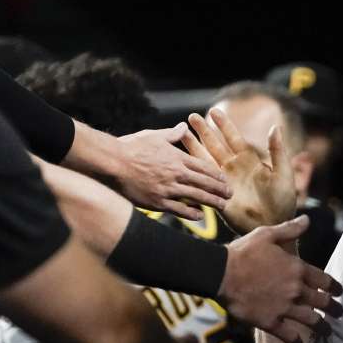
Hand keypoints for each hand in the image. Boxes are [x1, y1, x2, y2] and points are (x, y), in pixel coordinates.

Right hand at [114, 124, 230, 219]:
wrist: (111, 163)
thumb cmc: (131, 147)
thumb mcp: (154, 136)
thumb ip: (172, 134)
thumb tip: (185, 126)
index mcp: (177, 158)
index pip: (204, 167)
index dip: (217, 175)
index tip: (225, 179)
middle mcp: (176, 173)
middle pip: (205, 182)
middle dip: (220, 189)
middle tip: (231, 194)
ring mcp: (167, 189)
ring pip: (196, 197)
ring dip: (212, 202)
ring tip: (223, 206)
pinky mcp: (157, 202)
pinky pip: (179, 209)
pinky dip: (191, 213)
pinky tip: (200, 216)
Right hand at [186, 109, 296, 233]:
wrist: (273, 223)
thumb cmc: (282, 200)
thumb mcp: (283, 173)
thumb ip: (277, 151)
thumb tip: (275, 127)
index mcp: (250, 160)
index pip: (233, 138)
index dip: (224, 125)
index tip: (213, 111)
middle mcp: (234, 168)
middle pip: (215, 145)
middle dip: (203, 131)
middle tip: (191, 117)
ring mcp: (223, 180)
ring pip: (204, 160)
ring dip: (193, 147)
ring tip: (181, 134)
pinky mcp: (217, 194)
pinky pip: (202, 180)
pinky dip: (192, 170)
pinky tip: (181, 161)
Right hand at [220, 216, 342, 342]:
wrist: (220, 273)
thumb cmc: (244, 252)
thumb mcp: (268, 234)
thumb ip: (290, 229)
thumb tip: (307, 219)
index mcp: (297, 269)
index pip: (324, 280)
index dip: (334, 287)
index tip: (339, 292)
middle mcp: (295, 290)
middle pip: (321, 301)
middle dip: (333, 308)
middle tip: (340, 312)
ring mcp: (284, 308)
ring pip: (311, 320)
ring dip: (323, 327)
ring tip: (329, 331)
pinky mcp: (270, 322)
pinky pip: (288, 335)